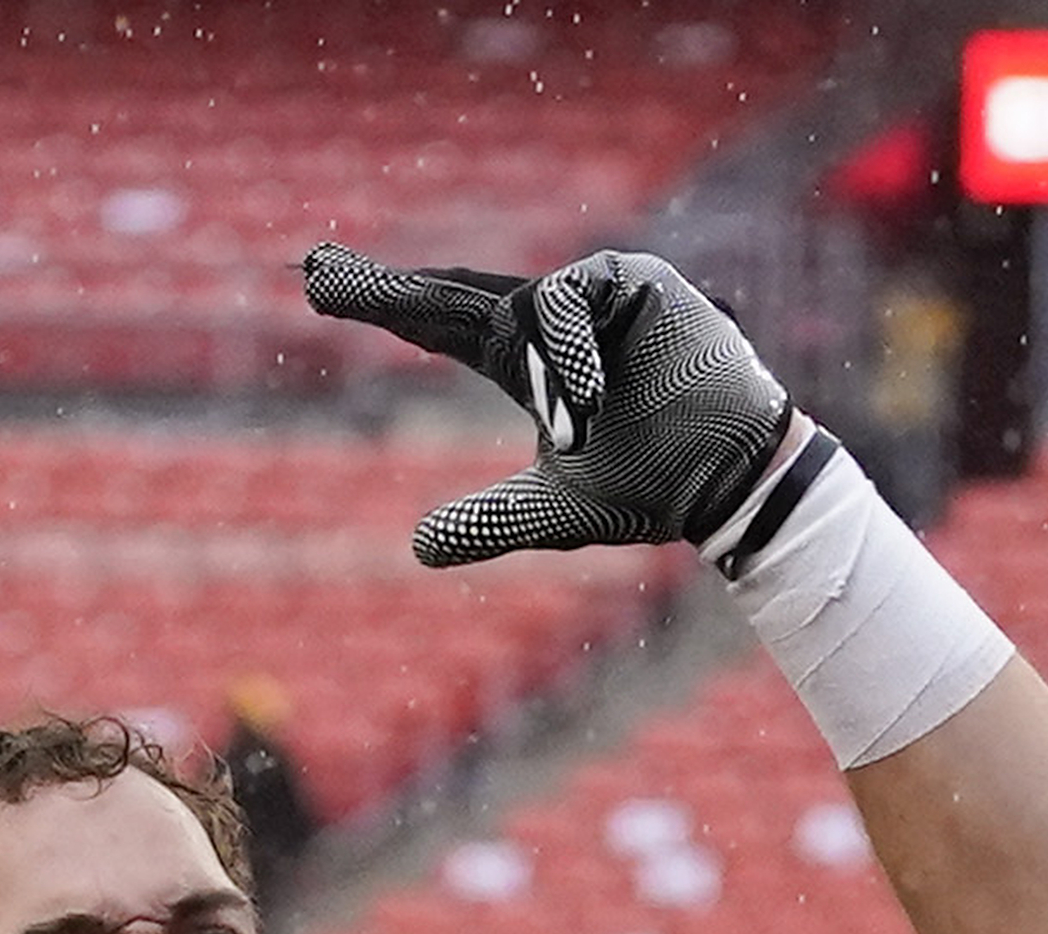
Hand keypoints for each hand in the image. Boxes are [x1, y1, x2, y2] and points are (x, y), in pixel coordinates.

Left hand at [300, 244, 794, 567]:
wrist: (731, 483)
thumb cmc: (654, 488)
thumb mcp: (554, 512)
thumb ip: (488, 522)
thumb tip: (418, 547)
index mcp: (528, 363)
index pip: (440, 325)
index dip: (383, 304)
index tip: (316, 283)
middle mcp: (552, 321)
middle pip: (454, 293)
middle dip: (388, 287)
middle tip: (317, 270)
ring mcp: (592, 293)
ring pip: (521, 310)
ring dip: (544, 378)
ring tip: (580, 433)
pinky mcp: (632, 279)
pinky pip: (570, 298)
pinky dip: (570, 356)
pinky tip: (592, 404)